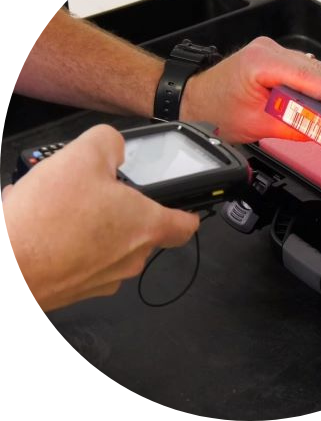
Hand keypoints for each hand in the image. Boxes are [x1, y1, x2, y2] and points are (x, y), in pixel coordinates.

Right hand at [2, 125, 198, 311]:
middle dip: (119, 207)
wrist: (6, 270)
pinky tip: (38, 222)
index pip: (186, 225)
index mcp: (145, 227)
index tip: (183, 205)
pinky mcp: (74, 290)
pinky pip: (78, 257)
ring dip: (87, 221)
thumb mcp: (83, 157)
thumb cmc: (49, 218)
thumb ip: (108, 143)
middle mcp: (131, 258)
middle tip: (95, 190)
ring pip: (105, 242)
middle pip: (139, 229)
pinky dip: (65, 239)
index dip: (188, 211)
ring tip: (55, 203)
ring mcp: (103, 279)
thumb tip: (114, 147)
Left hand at [180, 36, 320, 142]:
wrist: (193, 99)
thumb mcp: (255, 126)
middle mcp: (266, 50)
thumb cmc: (214, 110)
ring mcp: (270, 51)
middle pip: (315, 70)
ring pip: (313, 67)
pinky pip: (305, 67)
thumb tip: (319, 131)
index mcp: (259, 63)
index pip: (306, 77)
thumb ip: (291, 127)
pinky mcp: (272, 57)